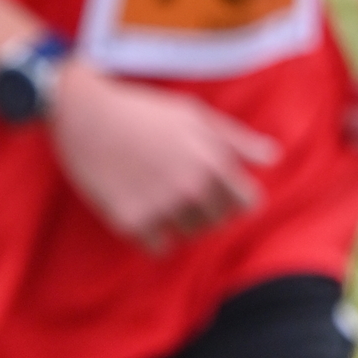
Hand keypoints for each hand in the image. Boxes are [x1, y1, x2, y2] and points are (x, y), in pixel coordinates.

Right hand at [48, 61, 278, 254]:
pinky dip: (152, 234)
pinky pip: (158, 247)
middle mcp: (191, 187)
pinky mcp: (132, 221)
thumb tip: (273, 158)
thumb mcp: (193, 114)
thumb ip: (236, 139)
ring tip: (156, 193)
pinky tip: (138, 206)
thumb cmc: (142, 110)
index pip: (248, 204)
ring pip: (189, 235)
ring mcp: (161, 206)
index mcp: (212, 161)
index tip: (216, 191)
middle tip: (177, 188)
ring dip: (179, 221)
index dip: (235, 199)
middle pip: (218, 223)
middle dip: (205, 209)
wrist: (83, 113)